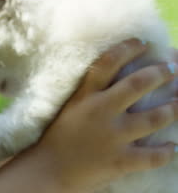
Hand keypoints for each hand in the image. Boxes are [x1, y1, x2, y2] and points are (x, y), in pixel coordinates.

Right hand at [35, 39, 177, 191]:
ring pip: (154, 117)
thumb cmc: (55, 137)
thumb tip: (114, 80)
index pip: (107, 63)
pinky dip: (167, 151)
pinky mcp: (120, 160)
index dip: (127, 48)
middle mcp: (100, 111)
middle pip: (137, 84)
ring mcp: (112, 136)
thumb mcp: (70, 108)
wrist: (47, 170)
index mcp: (84, 96)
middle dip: (160, 73)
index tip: (142, 43)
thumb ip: (89, 94)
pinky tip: (174, 146)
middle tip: (171, 69)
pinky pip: (153, 156)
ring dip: (173, 108)